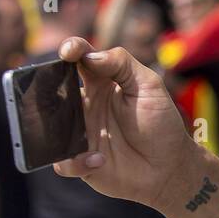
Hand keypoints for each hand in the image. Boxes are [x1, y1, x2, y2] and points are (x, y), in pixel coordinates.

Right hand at [52, 38, 198, 209]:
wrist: (170, 167)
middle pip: (55, 90)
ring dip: (54, 127)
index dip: (71, 50)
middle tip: (56, 88)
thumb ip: (122, 64)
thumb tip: (89, 56)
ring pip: (50, 126)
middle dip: (48, 86)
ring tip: (73, 130)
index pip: (79, 59)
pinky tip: (99, 159)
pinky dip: (76, 161)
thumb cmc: (161, 124)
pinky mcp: (81, 162)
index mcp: (100, 83)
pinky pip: (63, 162)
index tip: (69, 52)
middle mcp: (85, 106)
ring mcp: (80, 134)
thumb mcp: (149, 86)